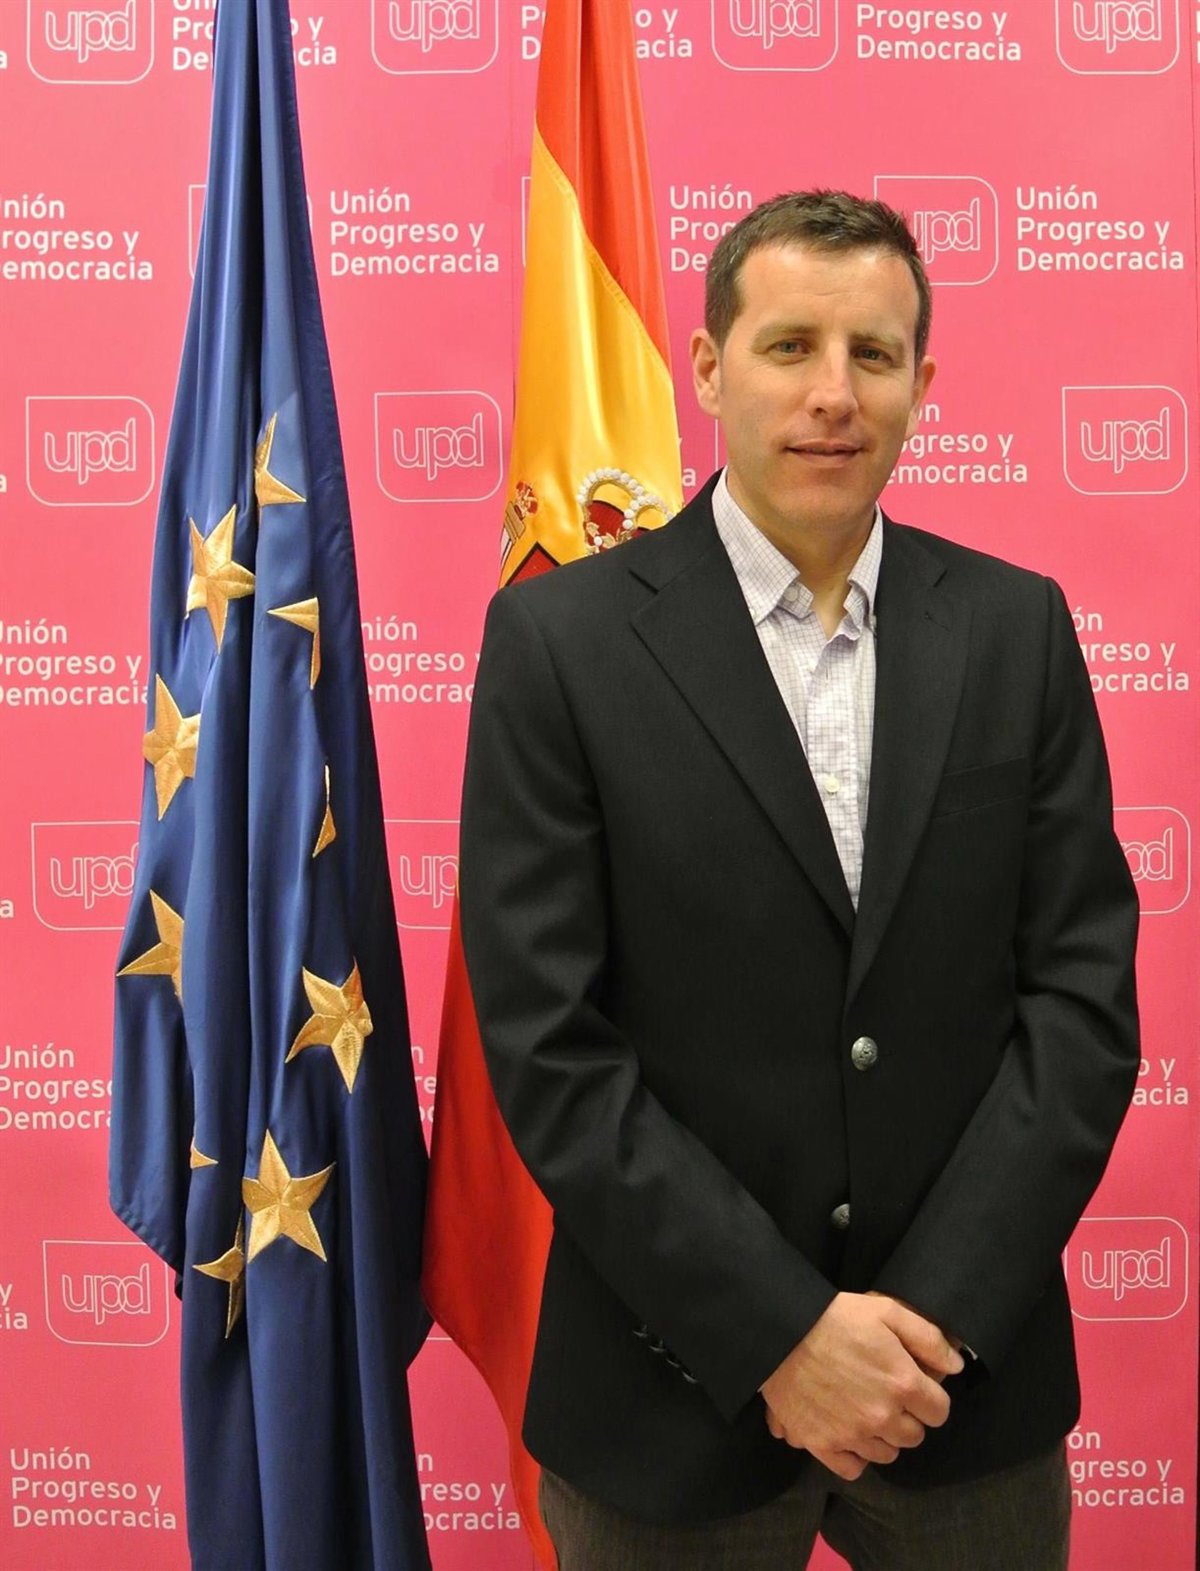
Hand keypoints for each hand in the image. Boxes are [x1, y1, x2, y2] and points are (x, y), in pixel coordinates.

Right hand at [759, 1292, 963, 1480]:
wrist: (782, 1330)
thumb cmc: (836, 1316)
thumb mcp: (887, 1311)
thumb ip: (928, 1338)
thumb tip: (956, 1365)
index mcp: (903, 1384)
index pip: (939, 1411)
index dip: (929, 1397)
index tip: (914, 1385)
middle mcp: (882, 1417)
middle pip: (914, 1436)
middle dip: (907, 1417)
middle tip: (886, 1394)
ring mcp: (852, 1435)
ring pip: (887, 1454)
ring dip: (882, 1436)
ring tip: (865, 1410)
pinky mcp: (823, 1445)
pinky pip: (853, 1468)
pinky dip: (855, 1456)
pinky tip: (848, 1432)